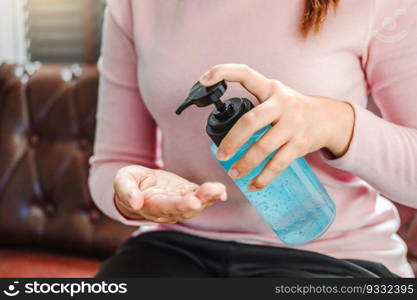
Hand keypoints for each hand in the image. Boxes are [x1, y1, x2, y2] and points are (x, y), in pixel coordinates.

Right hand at [113, 165, 226, 222]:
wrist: (138, 186)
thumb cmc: (129, 183)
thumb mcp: (122, 181)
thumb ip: (127, 191)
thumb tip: (135, 202)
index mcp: (151, 206)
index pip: (167, 207)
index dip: (180, 205)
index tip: (192, 201)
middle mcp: (168, 209)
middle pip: (186, 208)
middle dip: (200, 200)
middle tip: (211, 192)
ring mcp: (180, 202)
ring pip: (196, 204)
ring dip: (209, 197)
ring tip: (218, 189)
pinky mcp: (187, 193)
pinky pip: (201, 197)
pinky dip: (212, 195)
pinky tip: (220, 190)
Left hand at [199, 64, 354, 190]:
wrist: (327, 118)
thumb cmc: (291, 109)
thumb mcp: (275, 97)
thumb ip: (253, 106)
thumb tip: (220, 126)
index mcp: (270, 88)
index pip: (245, 74)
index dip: (223, 73)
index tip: (203, 80)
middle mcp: (282, 103)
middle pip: (251, 121)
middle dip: (232, 141)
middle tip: (220, 155)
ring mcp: (293, 124)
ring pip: (263, 147)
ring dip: (245, 163)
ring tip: (233, 173)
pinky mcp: (300, 144)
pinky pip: (278, 164)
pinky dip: (264, 178)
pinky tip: (253, 185)